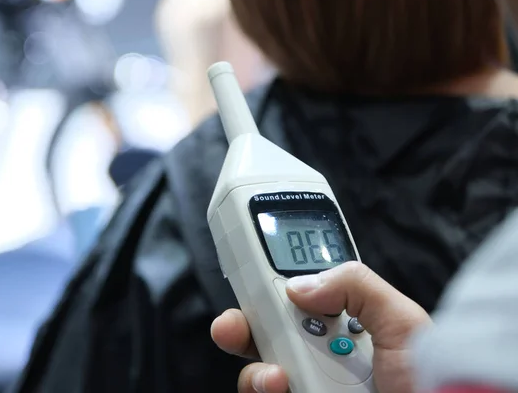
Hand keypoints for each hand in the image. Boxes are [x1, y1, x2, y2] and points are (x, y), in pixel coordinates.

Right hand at [210, 262, 431, 392]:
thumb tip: (298, 285)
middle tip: (233, 325)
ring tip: (277, 374)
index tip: (248, 280)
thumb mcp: (402, 320)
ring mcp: (309, 384)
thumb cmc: (428, 379)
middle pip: (266, 333)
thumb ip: (356, 285)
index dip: (268, 289)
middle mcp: (321, 355)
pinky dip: (263, 388)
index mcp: (343, 325)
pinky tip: (279, 386)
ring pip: (259, 370)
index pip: (296, 300)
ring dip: (256, 367)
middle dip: (243, 324)